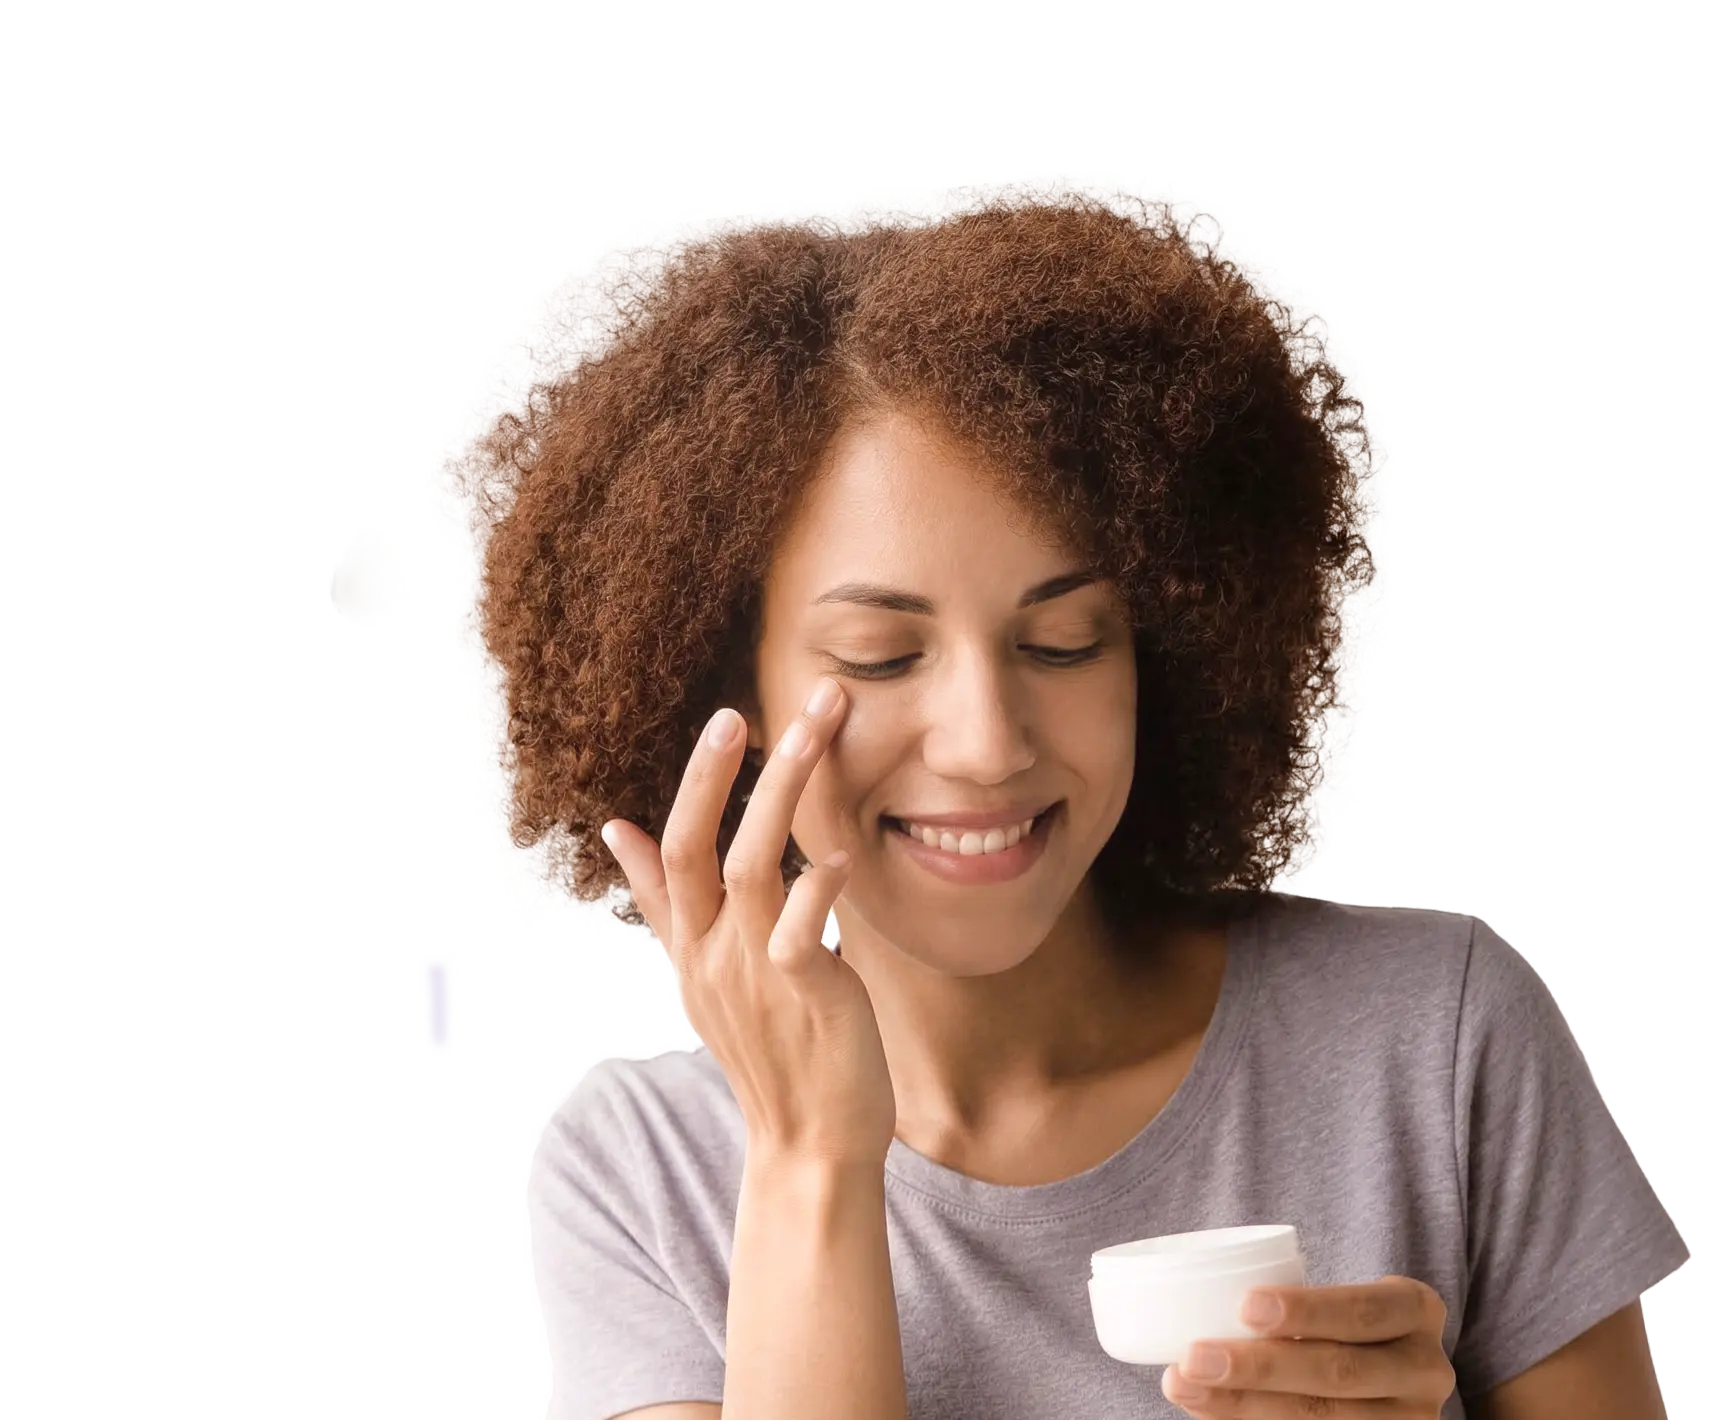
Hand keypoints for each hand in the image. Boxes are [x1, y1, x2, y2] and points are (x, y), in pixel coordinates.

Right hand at [600, 678, 897, 1167]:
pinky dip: (816, 888)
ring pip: (752, 868)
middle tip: (746, 709)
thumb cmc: (770, 1050)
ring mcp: (753, 975)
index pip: (673, 849)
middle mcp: (712, 956)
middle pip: (698, 848)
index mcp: (690, 947)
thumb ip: (664, 903)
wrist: (809, 1145)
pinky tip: (839, 854)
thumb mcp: (701, 975)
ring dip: (781, 795)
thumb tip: (617, 828)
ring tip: (814, 733)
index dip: (695, 783)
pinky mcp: (804, 996)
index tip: (724, 719)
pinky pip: (800, 931)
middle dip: (720, 773)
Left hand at [1162, 1275, 1456, 1417]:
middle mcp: (1425, 1370)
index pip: (1363, 1309)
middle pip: (1338, 1373)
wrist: (1387, 1377)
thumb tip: (1194, 1297)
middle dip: (1260, 1366)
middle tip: (1194, 1358)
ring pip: (1323, 1419)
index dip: (1307, 1311)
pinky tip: (1215, 1415)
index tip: (1245, 1306)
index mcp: (1417, 1311)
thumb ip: (1301, 1304)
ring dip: (1244, 1405)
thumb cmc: (1342, 1325)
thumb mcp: (1345, 1303)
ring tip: (1184, 1387)